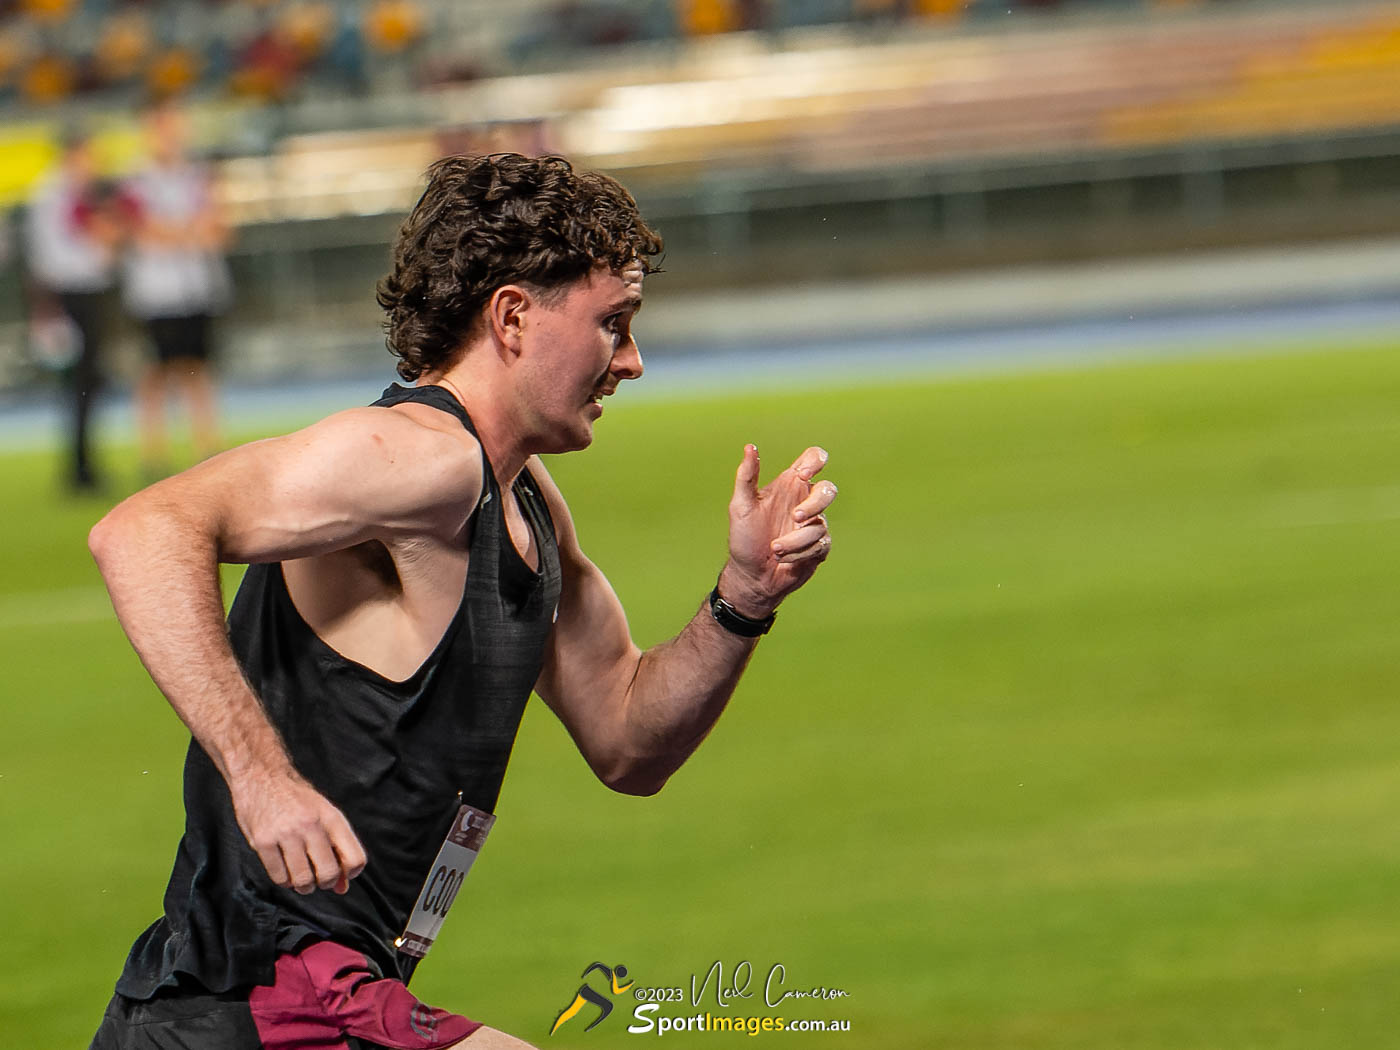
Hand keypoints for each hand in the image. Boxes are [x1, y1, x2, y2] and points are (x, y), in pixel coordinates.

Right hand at [228, 765, 366, 894]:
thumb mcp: (323, 814)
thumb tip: (342, 886)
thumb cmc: (296, 799)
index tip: (342, 874)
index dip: (350, 873)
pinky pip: (279, 877)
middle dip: (324, 883)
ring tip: (300, 877)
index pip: (355, 858)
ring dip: (303, 886)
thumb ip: (336, 848)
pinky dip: (284, 881)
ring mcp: (286, 833)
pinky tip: (284, 870)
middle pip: (328, 873)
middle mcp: (311, 825)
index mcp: (332, 817)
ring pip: (302, 880)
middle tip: (318, 878)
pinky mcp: (263, 841)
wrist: (262, 775)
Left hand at [720, 445, 835, 617]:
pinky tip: (783, 559)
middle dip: (814, 504)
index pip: (814, 458)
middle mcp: (804, 502)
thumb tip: (750, 447)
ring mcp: (814, 525)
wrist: (751, 577)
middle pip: (828, 489)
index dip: (816, 460)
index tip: (802, 475)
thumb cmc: (744, 539)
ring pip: (819, 524)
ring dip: (795, 540)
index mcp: (789, 485)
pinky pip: (819, 544)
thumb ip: (746, 476)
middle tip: (794, 517)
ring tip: (774, 549)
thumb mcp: (740, 506)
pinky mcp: (819, 547)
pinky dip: (798, 553)